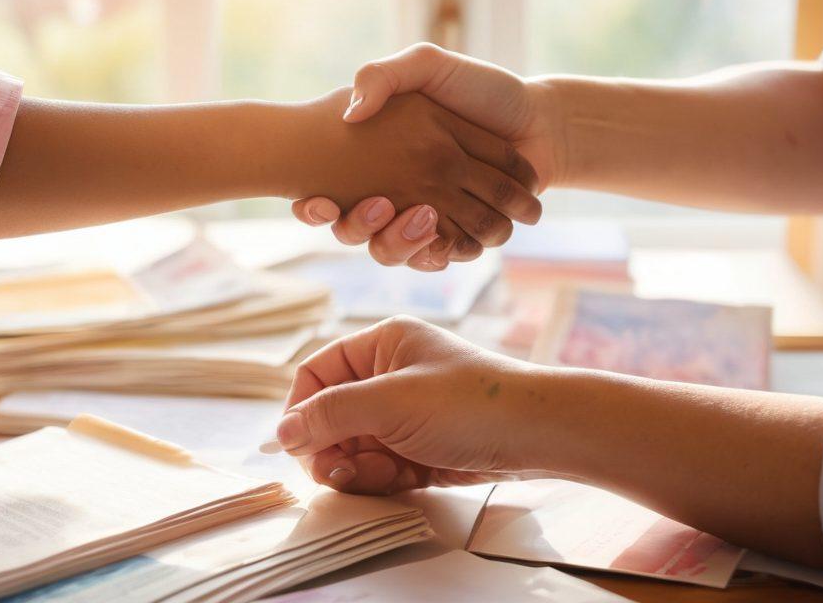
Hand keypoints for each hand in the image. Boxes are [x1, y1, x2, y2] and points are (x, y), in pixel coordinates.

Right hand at [275, 317, 541, 493]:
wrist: (540, 435)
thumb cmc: (471, 404)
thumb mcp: (390, 403)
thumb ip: (331, 414)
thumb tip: (283, 431)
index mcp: (382, 344)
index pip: (318, 373)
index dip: (302, 409)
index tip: (298, 447)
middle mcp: (391, 375)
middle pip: (333, 416)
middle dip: (332, 447)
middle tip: (338, 473)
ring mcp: (408, 413)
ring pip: (355, 446)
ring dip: (359, 467)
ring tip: (385, 473)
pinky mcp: (423, 447)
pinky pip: (382, 465)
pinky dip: (383, 478)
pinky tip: (402, 479)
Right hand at [293, 44, 560, 269]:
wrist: (539, 122)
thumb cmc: (481, 89)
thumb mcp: (427, 65)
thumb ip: (383, 75)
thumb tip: (351, 112)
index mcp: (379, 159)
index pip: (330, 193)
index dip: (314, 208)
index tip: (316, 202)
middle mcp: (395, 194)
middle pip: (354, 231)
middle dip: (354, 228)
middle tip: (377, 205)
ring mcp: (427, 219)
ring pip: (391, 251)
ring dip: (398, 242)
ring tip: (420, 215)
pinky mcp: (460, 236)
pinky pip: (435, 257)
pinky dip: (436, 251)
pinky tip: (440, 235)